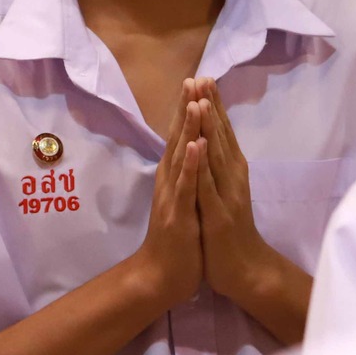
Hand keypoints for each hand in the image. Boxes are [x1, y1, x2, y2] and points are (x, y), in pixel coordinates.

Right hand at [128, 91, 202, 309]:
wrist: (160, 276)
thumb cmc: (175, 239)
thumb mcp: (181, 201)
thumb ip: (182, 175)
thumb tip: (186, 150)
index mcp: (173, 177)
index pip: (180, 137)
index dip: (187, 110)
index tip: (196, 81)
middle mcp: (169, 181)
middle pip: (177, 138)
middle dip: (185, 108)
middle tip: (192, 78)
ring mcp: (172, 196)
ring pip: (180, 157)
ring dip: (186, 129)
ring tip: (194, 101)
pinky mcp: (178, 214)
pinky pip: (185, 186)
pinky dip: (190, 164)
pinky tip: (195, 145)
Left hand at [190, 81, 284, 306]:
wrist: (245, 271)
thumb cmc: (230, 232)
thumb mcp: (224, 194)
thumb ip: (221, 169)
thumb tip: (214, 144)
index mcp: (232, 172)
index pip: (222, 133)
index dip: (213, 105)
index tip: (204, 78)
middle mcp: (233, 178)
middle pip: (221, 136)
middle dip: (211, 105)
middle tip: (203, 76)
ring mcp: (227, 195)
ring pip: (216, 155)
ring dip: (209, 127)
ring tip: (202, 99)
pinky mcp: (219, 215)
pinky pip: (208, 187)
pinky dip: (203, 165)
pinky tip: (198, 145)